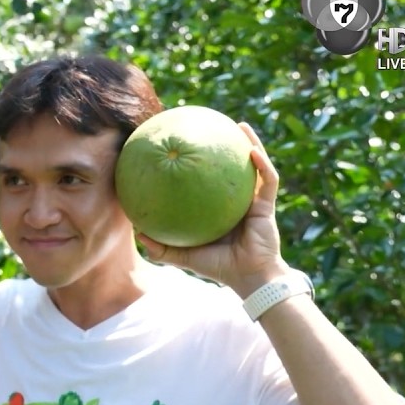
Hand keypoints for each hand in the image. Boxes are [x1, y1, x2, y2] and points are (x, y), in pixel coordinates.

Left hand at [137, 122, 288, 296]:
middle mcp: (236, 202)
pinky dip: (262, 164)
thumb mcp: (184, 255)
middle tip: (211, 126)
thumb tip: (136, 230)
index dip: (200, 166)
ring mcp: (253, 202)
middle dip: (225, 147)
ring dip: (250, 143)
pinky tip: (251, 149)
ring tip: (238, 125)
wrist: (249, 278)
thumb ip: (161, 247)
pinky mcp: (267, 205)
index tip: (186, 147)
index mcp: (219, 210)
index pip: (209, 183)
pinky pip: (267, 180)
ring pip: (254, 166)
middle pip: (230, 169)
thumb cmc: (219, 268)